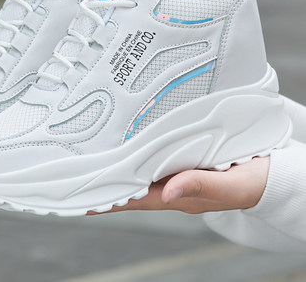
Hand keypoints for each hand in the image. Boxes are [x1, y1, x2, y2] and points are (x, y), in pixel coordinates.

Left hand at [88, 157, 269, 214]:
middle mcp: (173, 185)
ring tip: (96, 164)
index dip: (111, 200)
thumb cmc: (251, 182)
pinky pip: (155, 159)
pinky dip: (139, 156)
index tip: (85, 200)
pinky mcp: (184, 160)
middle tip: (80, 179)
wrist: (269, 173)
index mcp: (180, 195)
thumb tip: (167, 193)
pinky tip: (130, 149)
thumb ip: (200, 186)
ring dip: (120, 169)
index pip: (137, 199)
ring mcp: (178, 173)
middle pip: (133, 186)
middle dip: (108, 184)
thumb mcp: (229, 185)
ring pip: (142, 172)